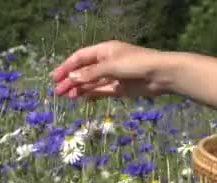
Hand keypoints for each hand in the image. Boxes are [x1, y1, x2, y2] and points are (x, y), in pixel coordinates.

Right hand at [51, 40, 173, 98]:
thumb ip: (91, 74)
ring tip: (67, 97)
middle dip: (71, 80)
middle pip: (84, 71)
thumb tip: (72, 78)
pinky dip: (91, 94)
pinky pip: (102, 91)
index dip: (67, 67)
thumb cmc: (136, 64)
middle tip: (57, 92)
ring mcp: (113, 76)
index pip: (80, 58)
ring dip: (79, 88)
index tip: (55, 78)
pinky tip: (81, 98)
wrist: (161, 75)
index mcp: (104, 50)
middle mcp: (107, 62)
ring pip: (92, 82)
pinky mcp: (120, 88)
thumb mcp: (111, 66)